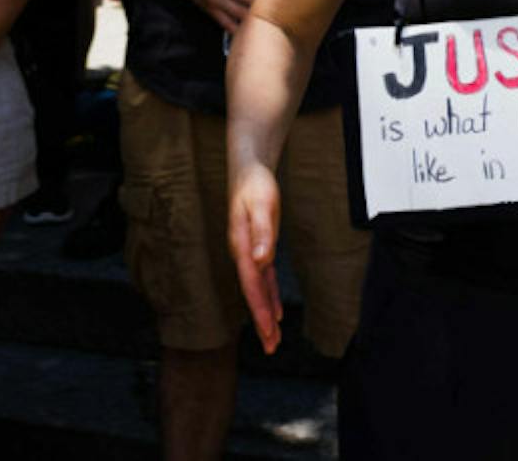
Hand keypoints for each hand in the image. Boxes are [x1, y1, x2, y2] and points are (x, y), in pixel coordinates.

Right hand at [228, 161, 285, 352]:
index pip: (252, 285)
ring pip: (258, 290)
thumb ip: (263, 233)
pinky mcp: (258, 248)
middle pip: (253, 294)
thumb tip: (262, 260)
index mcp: (242, 247)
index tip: (268, 331)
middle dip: (262, 322)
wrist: (247, 169)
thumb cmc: (255, 185)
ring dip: (265, 314)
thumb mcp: (263, 205)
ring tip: (272, 340)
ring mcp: (250, 253)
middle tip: (271, 348)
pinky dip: (268, 297)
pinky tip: (274, 312)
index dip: (260, 310)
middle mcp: (243, 254)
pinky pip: (263, 280)